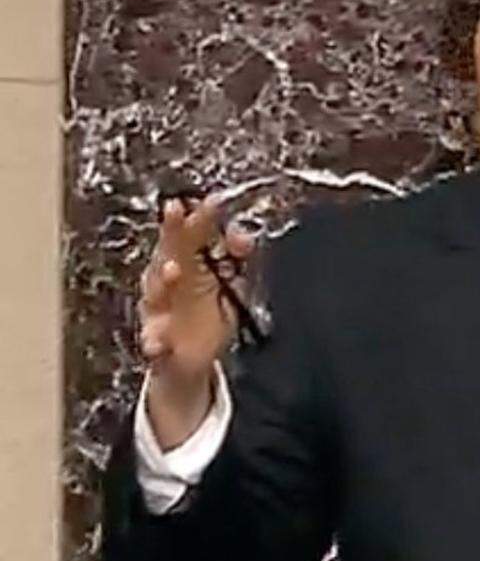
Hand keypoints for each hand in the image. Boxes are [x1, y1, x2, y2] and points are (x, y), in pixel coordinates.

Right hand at [138, 194, 253, 447]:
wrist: (188, 361)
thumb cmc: (205, 312)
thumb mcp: (229, 283)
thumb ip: (235, 257)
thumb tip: (245, 234)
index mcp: (185, 264)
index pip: (191, 234)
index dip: (200, 217)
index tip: (212, 200)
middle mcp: (166, 283)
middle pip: (168, 252)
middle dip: (172, 232)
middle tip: (176, 210)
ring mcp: (159, 312)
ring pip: (156, 293)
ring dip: (163, 281)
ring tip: (172, 269)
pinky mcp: (158, 344)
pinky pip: (153, 344)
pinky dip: (154, 343)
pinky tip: (158, 342)